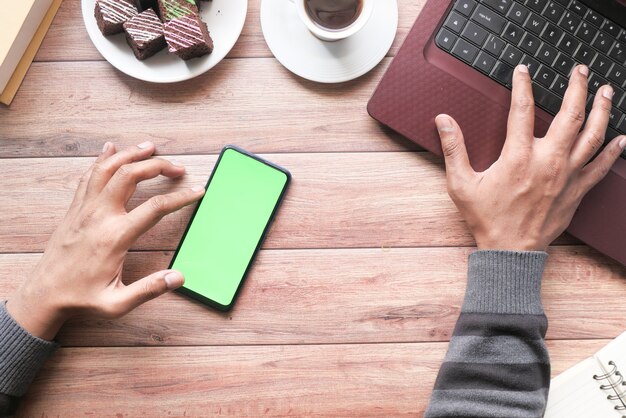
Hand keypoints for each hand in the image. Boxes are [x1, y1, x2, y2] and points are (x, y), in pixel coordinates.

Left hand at [6, 142, 204, 339]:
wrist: (43, 294)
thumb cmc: (81, 297)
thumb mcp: (117, 303)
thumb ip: (149, 290)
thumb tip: (178, 277)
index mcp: (115, 237)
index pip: (156, 208)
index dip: (181, 197)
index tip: (197, 191)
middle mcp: (99, 216)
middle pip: (130, 175)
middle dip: (158, 166)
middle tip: (177, 168)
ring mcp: (84, 209)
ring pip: (108, 168)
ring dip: (130, 154)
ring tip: (150, 147)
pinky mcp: (75, 209)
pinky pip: (89, 176)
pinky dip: (102, 159)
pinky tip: (111, 149)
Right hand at [435, 64, 625, 250]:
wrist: (510, 250)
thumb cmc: (487, 219)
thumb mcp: (461, 184)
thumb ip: (454, 149)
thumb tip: (444, 121)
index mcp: (518, 156)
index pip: (522, 109)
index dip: (523, 85)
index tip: (524, 71)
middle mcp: (547, 161)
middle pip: (570, 114)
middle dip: (577, 87)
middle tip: (579, 71)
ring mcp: (566, 175)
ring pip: (592, 135)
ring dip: (602, 110)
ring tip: (606, 92)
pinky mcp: (577, 191)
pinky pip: (601, 166)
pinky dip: (613, 150)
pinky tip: (621, 138)